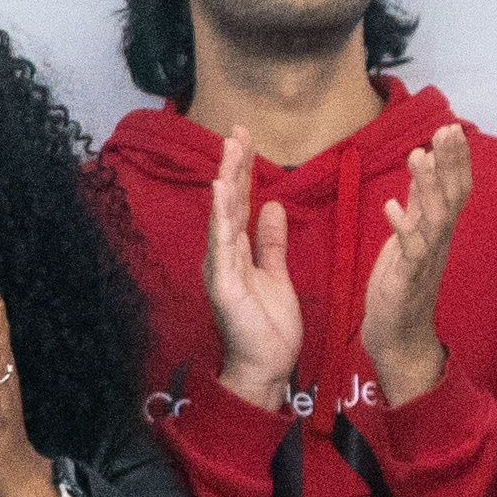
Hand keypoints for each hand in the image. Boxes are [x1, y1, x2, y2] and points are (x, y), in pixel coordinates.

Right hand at [199, 135, 303, 408]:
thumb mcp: (276, 274)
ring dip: (226, 179)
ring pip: (223, 215)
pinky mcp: (223, 282)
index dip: (242, 170)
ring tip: (229, 147)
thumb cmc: (269, 326)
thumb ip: (272, 242)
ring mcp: (220, 266)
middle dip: (232, 165)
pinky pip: (222, 243)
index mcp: (236, 251)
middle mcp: (223, 254)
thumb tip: (275, 207)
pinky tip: (220, 189)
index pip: (239, 202)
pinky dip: (220, 215)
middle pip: (228, 202)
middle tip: (237, 130)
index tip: (246, 138)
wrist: (267, 366)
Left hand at [357, 125, 469, 411]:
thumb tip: (427, 162)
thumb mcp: (411, 235)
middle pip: (453, 197)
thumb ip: (420, 201)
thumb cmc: (403, 283)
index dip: (456, 160)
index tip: (452, 128)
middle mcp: (438, 241)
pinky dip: (402, 227)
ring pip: (434, 218)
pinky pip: (410, 251)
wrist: (399, 335)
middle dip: (450, 163)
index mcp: (439, 230)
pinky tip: (391, 205)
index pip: (455, 188)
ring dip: (427, 186)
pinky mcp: (408, 279)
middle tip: (447, 130)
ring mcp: (426, 260)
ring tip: (417, 155)